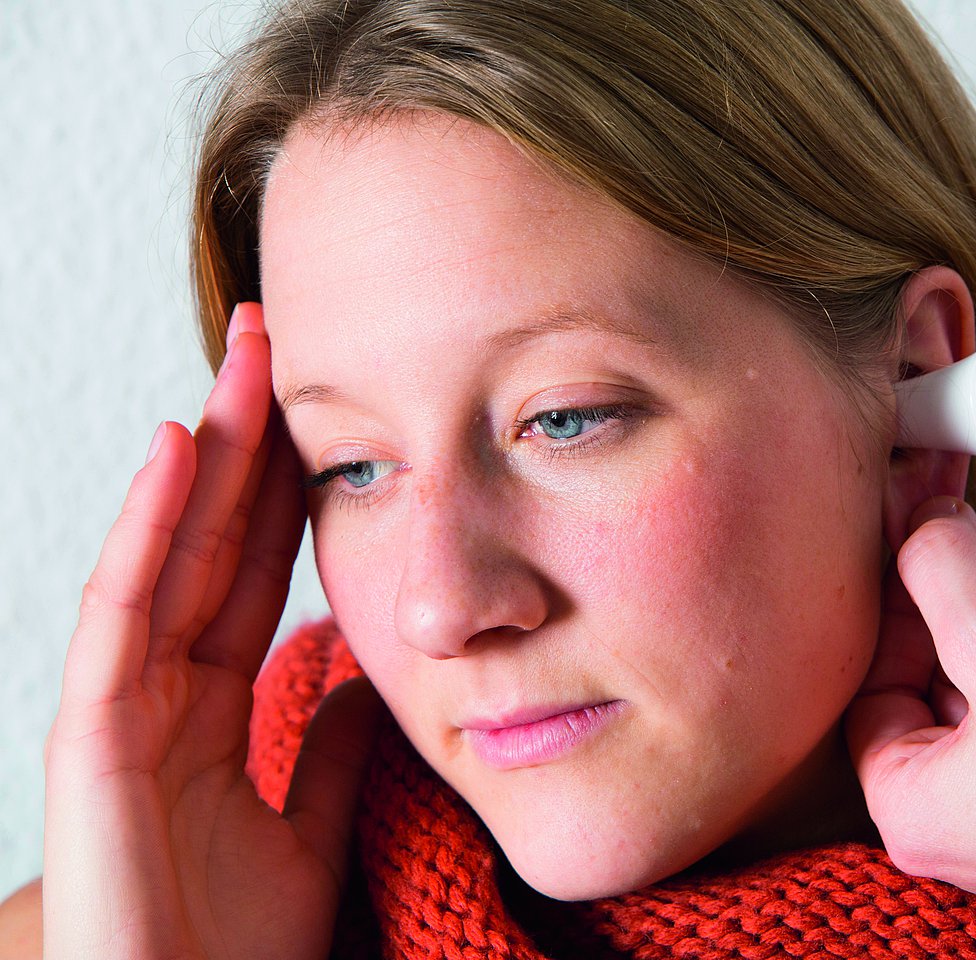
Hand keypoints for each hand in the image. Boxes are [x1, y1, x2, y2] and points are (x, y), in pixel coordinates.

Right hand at [42, 303, 383, 958]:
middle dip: (246, 441)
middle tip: (278, 340)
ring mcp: (122, 709)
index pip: (255, 570)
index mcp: (215, 710)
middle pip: (210, 540)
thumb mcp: (313, 829)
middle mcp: (164, 693)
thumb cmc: (238, 953)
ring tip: (240, 360)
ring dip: (202, 453)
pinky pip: (119, 613)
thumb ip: (332, 750)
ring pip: (166, 553)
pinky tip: (174, 452)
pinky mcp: (91, 740)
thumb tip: (369, 673)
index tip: (329, 406)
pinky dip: (144, 530)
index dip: (287, 488)